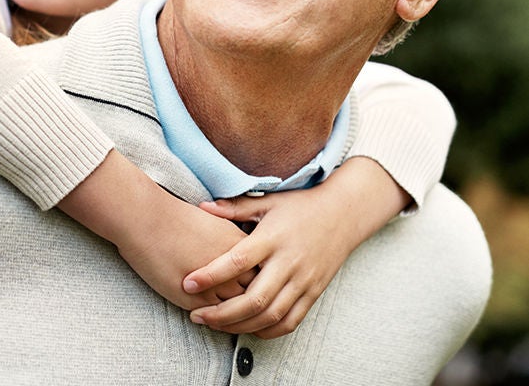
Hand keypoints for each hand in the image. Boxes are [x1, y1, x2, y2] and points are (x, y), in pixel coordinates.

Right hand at [58, 151, 254, 309]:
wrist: (146, 219)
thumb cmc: (173, 215)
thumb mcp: (211, 219)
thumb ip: (228, 235)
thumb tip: (238, 245)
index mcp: (237, 243)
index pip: (263, 270)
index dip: (263, 279)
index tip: (261, 284)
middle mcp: (232, 265)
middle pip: (257, 292)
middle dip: (257, 301)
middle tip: (255, 307)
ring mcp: (216, 284)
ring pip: (239, 310)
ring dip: (240, 316)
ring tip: (238, 319)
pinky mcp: (196, 298)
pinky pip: (216, 317)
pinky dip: (219, 321)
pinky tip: (214, 320)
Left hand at [182, 187, 355, 338]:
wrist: (344, 214)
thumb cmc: (301, 206)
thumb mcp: (268, 202)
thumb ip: (235, 207)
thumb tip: (201, 206)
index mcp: (273, 238)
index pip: (238, 261)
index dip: (211, 275)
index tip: (188, 283)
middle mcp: (289, 263)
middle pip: (254, 299)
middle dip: (221, 314)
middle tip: (196, 315)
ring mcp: (304, 281)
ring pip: (270, 316)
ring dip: (240, 326)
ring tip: (214, 324)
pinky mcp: (314, 293)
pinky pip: (290, 321)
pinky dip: (267, 331)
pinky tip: (247, 328)